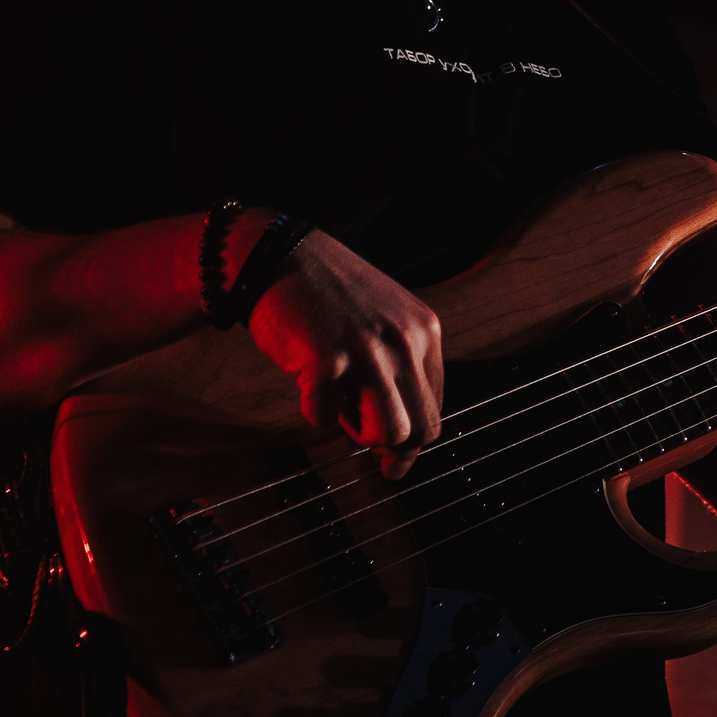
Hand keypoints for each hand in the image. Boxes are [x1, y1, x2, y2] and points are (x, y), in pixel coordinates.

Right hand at [246, 229, 443, 478]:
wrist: (280, 257)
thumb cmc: (327, 295)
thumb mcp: (385, 321)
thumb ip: (401, 368)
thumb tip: (402, 442)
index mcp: (425, 330)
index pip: (436, 407)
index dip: (415, 441)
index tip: (396, 459)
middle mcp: (405, 341)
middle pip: (421, 428)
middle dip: (393, 448)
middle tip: (370, 450)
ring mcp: (368, 352)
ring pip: (388, 433)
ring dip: (359, 433)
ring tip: (339, 406)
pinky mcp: (328, 362)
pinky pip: (325, 419)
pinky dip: (314, 410)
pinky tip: (308, 382)